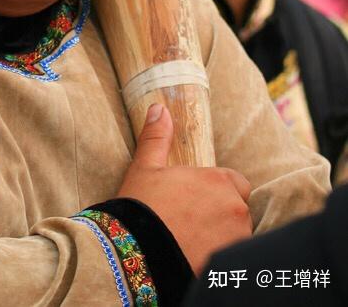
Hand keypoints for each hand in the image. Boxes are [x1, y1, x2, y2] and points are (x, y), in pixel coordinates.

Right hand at [117, 103, 251, 273]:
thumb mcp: (145, 168)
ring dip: (223, 236)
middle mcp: (234, 208)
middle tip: (192, 220)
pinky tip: (196, 256)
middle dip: (222, 213)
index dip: (219, 190)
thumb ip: (156, 137)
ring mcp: (236, 239)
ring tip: (193, 241)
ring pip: (237, 234)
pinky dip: (219, 255)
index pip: (236, 182)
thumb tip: (158, 109)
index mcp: (217, 180)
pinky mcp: (230, 264)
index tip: (199, 198)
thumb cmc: (140, 208)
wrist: (135, 254)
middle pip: (238, 209)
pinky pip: (232, 256)